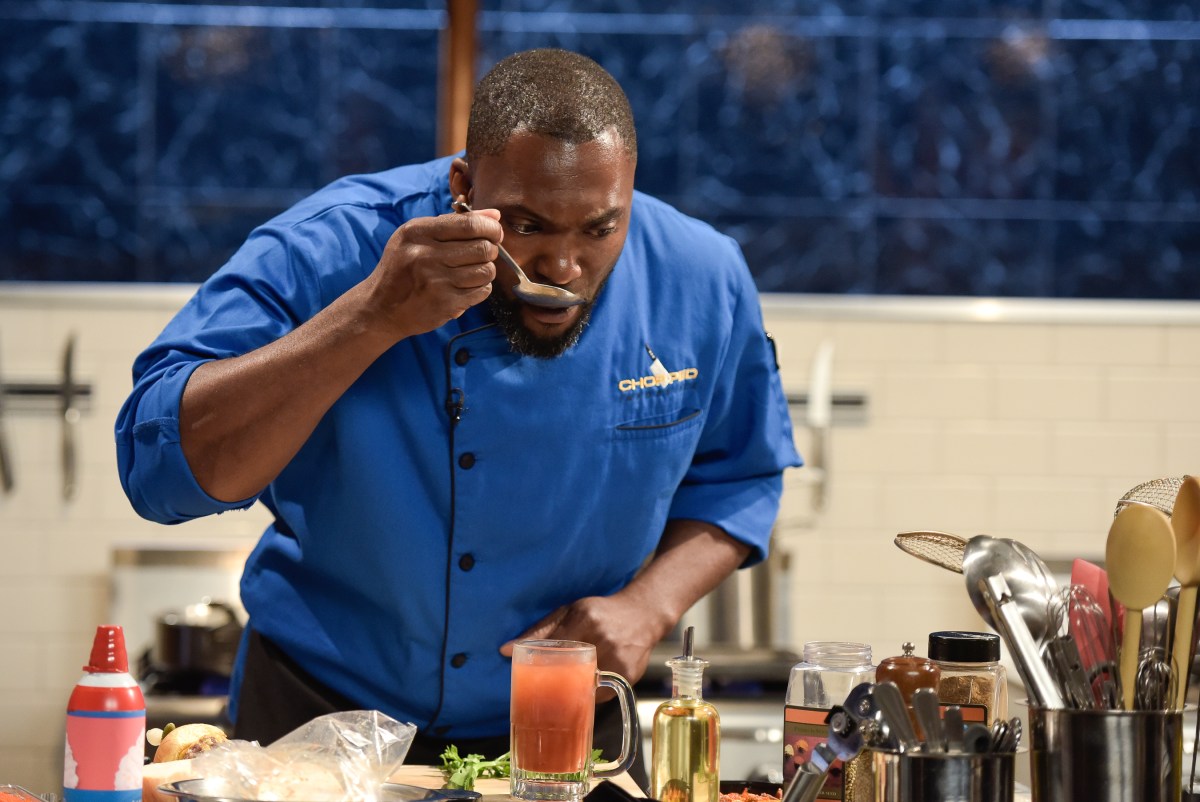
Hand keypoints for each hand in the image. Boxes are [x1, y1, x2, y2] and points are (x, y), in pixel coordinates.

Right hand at [365, 208, 501, 338]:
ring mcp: (436, 282)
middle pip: (483, 248)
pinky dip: (480, 288)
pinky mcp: (446, 304)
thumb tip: (494, 215)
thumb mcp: (417, 236)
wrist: (381, 307)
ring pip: (486, 271)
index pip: (470, 224)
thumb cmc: (402, 267)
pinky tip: (466, 286)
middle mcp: (426, 255)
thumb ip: (455, 222)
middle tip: (483, 253)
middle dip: (491, 249)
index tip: (494, 232)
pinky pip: (482, 291)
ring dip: (486, 270)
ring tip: (472, 271)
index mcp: (418, 232)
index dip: (491, 227)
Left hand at [499, 593, 668, 686]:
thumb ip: (540, 630)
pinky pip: (601, 695)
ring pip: (584, 687)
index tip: (526, 679)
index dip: (539, 667)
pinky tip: (586, 686)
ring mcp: (619, 659)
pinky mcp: (629, 675)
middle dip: (553, 686)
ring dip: (571, 692)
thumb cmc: (601, 612)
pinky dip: (590, 694)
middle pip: (568, 672)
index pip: (555, 647)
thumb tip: (504, 650)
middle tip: (541, 694)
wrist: (643, 615)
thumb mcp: (570, 611)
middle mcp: (604, 638)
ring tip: (562, 692)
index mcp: (586, 618)